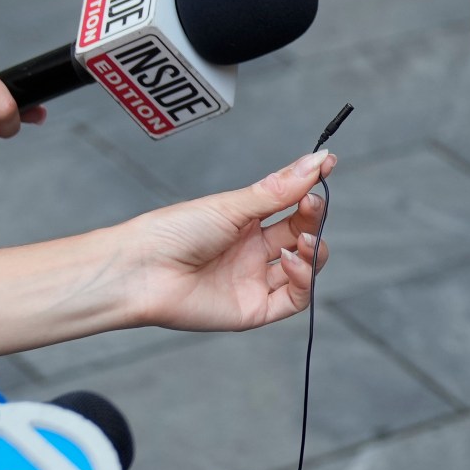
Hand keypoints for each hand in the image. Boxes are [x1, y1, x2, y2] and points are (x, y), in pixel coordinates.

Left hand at [114, 152, 334, 331]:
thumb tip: (317, 160)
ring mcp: (254, 280)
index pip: (291, 205)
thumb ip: (280, 189)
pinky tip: (290, 262)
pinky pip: (293, 299)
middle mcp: (252, 251)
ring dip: (314, 251)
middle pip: (301, 235)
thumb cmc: (174, 232)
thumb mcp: (232, 205)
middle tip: (312, 206)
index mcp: (245, 222)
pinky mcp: (254, 309)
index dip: (310, 190)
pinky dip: (302, 280)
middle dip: (313, 219)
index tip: (327, 168)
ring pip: (304, 268)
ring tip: (305, 241)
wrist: (142, 270)